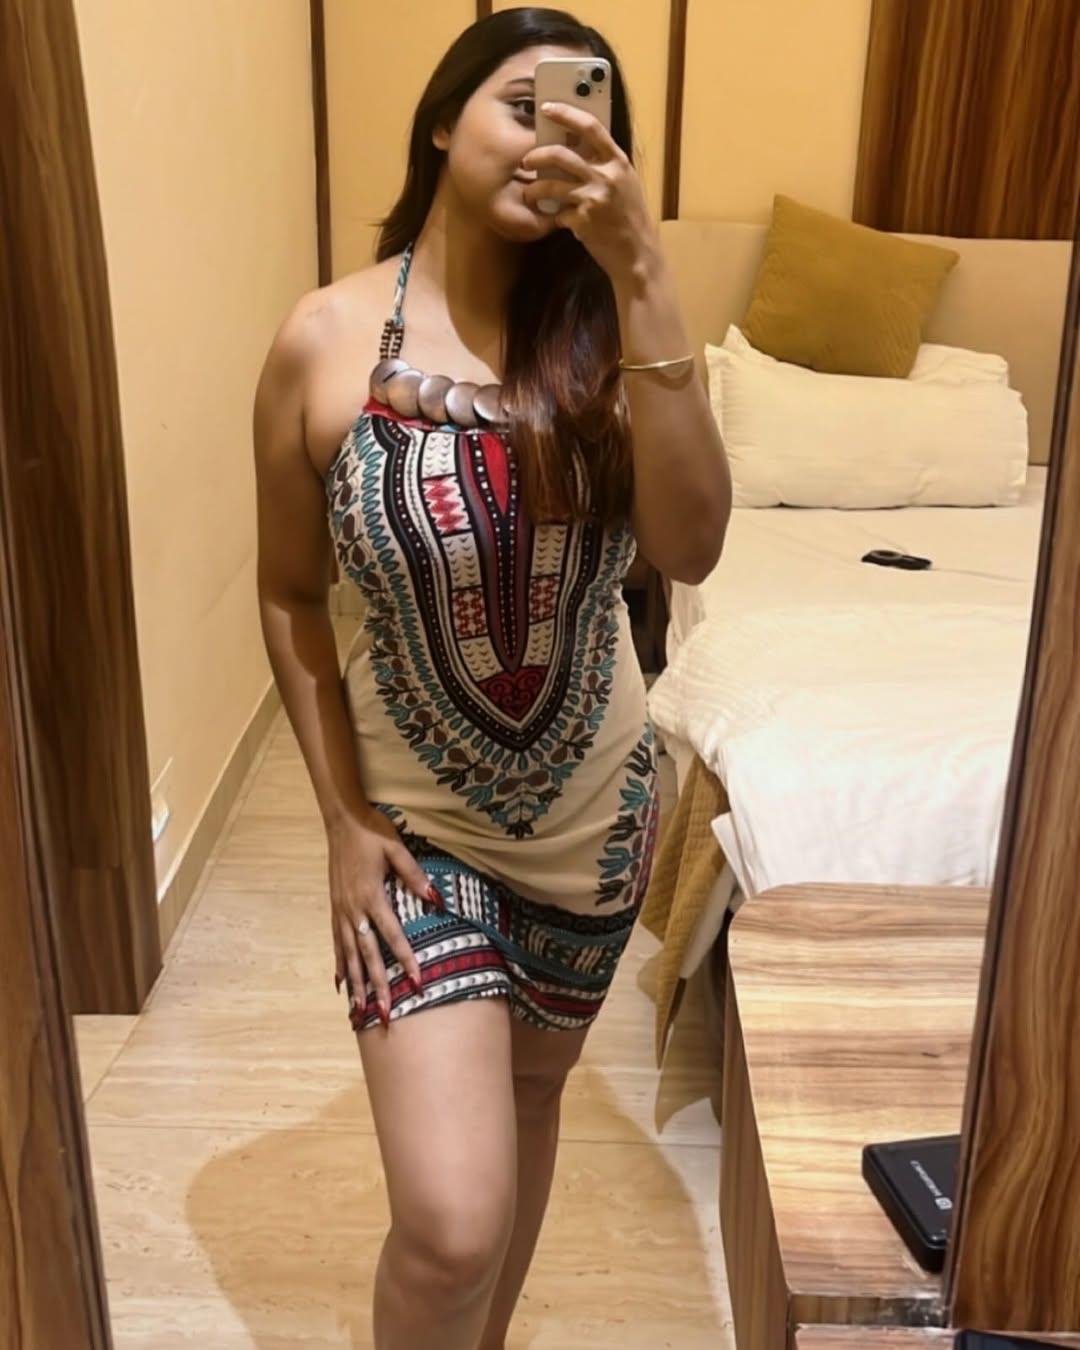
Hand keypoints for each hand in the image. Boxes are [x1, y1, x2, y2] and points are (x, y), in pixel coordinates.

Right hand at [327, 806, 439, 1027]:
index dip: (405, 960)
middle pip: (367, 954)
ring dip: (356, 984)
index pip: (392, 935)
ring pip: (349, 955)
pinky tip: (341, 984)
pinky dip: (339, 965)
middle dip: (378, 986)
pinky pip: (337, 943)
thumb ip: (414, 875)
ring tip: (359, 1011)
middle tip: (386, 1014)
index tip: (416, 983)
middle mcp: (354, 909)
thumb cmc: (372, 832)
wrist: (341, 821)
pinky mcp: (335, 908)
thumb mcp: (397, 849)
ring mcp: (342, 911)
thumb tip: (435, 897)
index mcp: (372, 895)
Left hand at [520, 100, 658, 283]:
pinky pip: (558, 214)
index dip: (566, 113)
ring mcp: (594, 199)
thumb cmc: (630, 219)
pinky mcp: (583, 221)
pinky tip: (557, 220)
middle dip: (537, 155)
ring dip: (534, 189)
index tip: (547, 107)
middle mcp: (606, 176)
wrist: (638, 254)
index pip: (590, 127)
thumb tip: (579, 149)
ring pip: (551, 185)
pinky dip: (554, 217)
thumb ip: (606, 166)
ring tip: (530, 194)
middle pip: (561, 155)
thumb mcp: (625, 184)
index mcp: (618, 162)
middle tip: (526, 160)